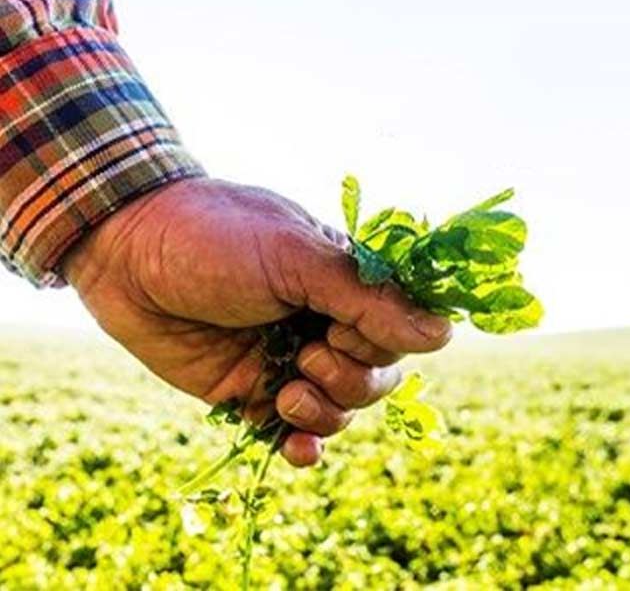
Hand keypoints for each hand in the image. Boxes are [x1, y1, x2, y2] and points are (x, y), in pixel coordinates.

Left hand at [64, 178, 450, 465]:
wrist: (127, 255)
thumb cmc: (215, 238)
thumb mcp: (295, 256)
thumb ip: (367, 298)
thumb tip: (444, 334)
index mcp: (345, 283)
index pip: (400, 328)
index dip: (386, 343)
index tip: (345, 330)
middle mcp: (325, 322)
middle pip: (377, 376)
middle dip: (351, 378)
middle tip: (309, 354)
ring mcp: (290, 360)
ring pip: (342, 408)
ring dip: (326, 412)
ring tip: (287, 394)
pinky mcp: (252, 392)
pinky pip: (294, 432)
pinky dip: (303, 446)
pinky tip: (296, 447)